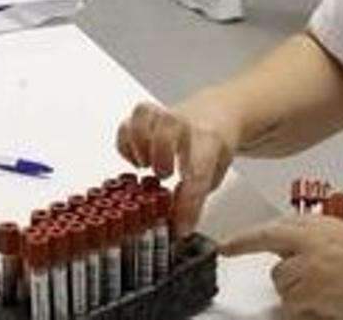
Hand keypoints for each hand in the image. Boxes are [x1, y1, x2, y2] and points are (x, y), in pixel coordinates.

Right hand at [115, 99, 238, 235]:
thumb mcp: (213, 174)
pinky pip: (127, 124)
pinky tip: (137, 160)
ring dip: (139, 144)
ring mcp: (164, 117)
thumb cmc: (213, 147)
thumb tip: (177, 226)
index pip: (198, 172)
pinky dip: (126, 144)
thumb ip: (195, 198)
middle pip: (169, 126)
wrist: (216, 115)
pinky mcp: (145, 119)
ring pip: (144, 115)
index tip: (181, 226)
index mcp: (210, 141)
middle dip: (161, 153)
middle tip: (163, 174)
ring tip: (145, 165)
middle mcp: (185, 124)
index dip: (188, 204)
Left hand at [222, 216, 342, 319]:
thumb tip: (302, 262)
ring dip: (301, 297)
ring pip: (283, 286)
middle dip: (287, 275)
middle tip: (303, 279)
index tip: (226, 246)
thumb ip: (322, 247)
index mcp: (321, 224)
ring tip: (335, 298)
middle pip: (274, 259)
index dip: (246, 238)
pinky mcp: (310, 291)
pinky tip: (334, 309)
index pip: (273, 228)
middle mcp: (309, 240)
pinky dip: (309, 313)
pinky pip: (295, 308)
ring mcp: (308, 266)